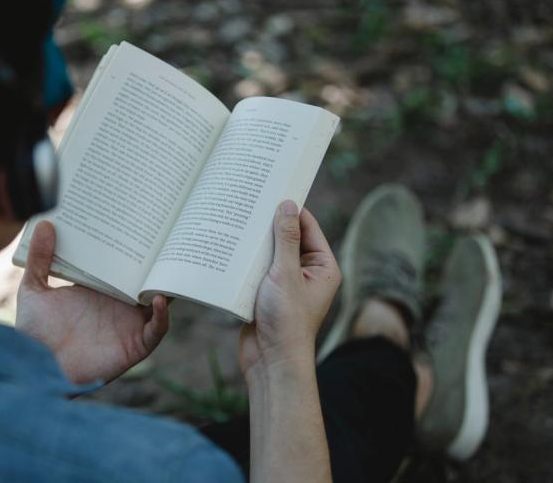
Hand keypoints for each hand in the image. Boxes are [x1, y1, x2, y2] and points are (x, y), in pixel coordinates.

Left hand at [16, 221, 168, 384]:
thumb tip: (46, 222)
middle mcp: (118, 305)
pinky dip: (164, 316)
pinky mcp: (135, 344)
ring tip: (170, 263)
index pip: (124, 265)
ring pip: (159, 301)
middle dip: (158, 261)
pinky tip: (159, 299)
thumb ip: (40, 258)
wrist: (39, 368)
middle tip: (166, 237)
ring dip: (166, 285)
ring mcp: (129, 324)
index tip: (141, 222)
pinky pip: (157, 329)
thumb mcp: (34, 290)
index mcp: (100, 290)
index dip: (134, 248)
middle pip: (146, 279)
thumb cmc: (35, 334)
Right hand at [239, 201, 340, 376]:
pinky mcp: (266, 294)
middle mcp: (307, 273)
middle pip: (287, 238)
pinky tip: (228, 249)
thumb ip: (286, 238)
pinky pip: (256, 270)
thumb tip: (287, 205)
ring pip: (269, 253)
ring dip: (255, 243)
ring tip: (235, 222)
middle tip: (248, 203)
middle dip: (269, 225)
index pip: (308, 226)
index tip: (271, 189)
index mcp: (323, 266)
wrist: (271, 362)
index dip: (291, 208)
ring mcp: (286, 284)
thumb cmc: (286, 321)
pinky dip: (245, 261)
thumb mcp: (286, 273)